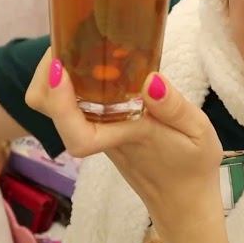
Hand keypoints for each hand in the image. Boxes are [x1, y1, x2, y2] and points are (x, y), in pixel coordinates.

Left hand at [23, 49, 223, 228]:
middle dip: (45, 79)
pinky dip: (71, 81)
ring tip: (76, 43)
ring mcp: (98, 132)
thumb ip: (175, 108)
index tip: (60, 70)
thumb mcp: (198, 133)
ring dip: (55, 76)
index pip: (78, 135)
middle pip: (50, 114)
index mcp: (124, 138)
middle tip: (65, 42)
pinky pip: (73, 106)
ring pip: (56, 109)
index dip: (59, 103)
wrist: (183, 200)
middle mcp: (102, 135)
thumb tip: (150, 80)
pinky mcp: (100, 128)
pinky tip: (92, 60)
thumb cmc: (193, 167)